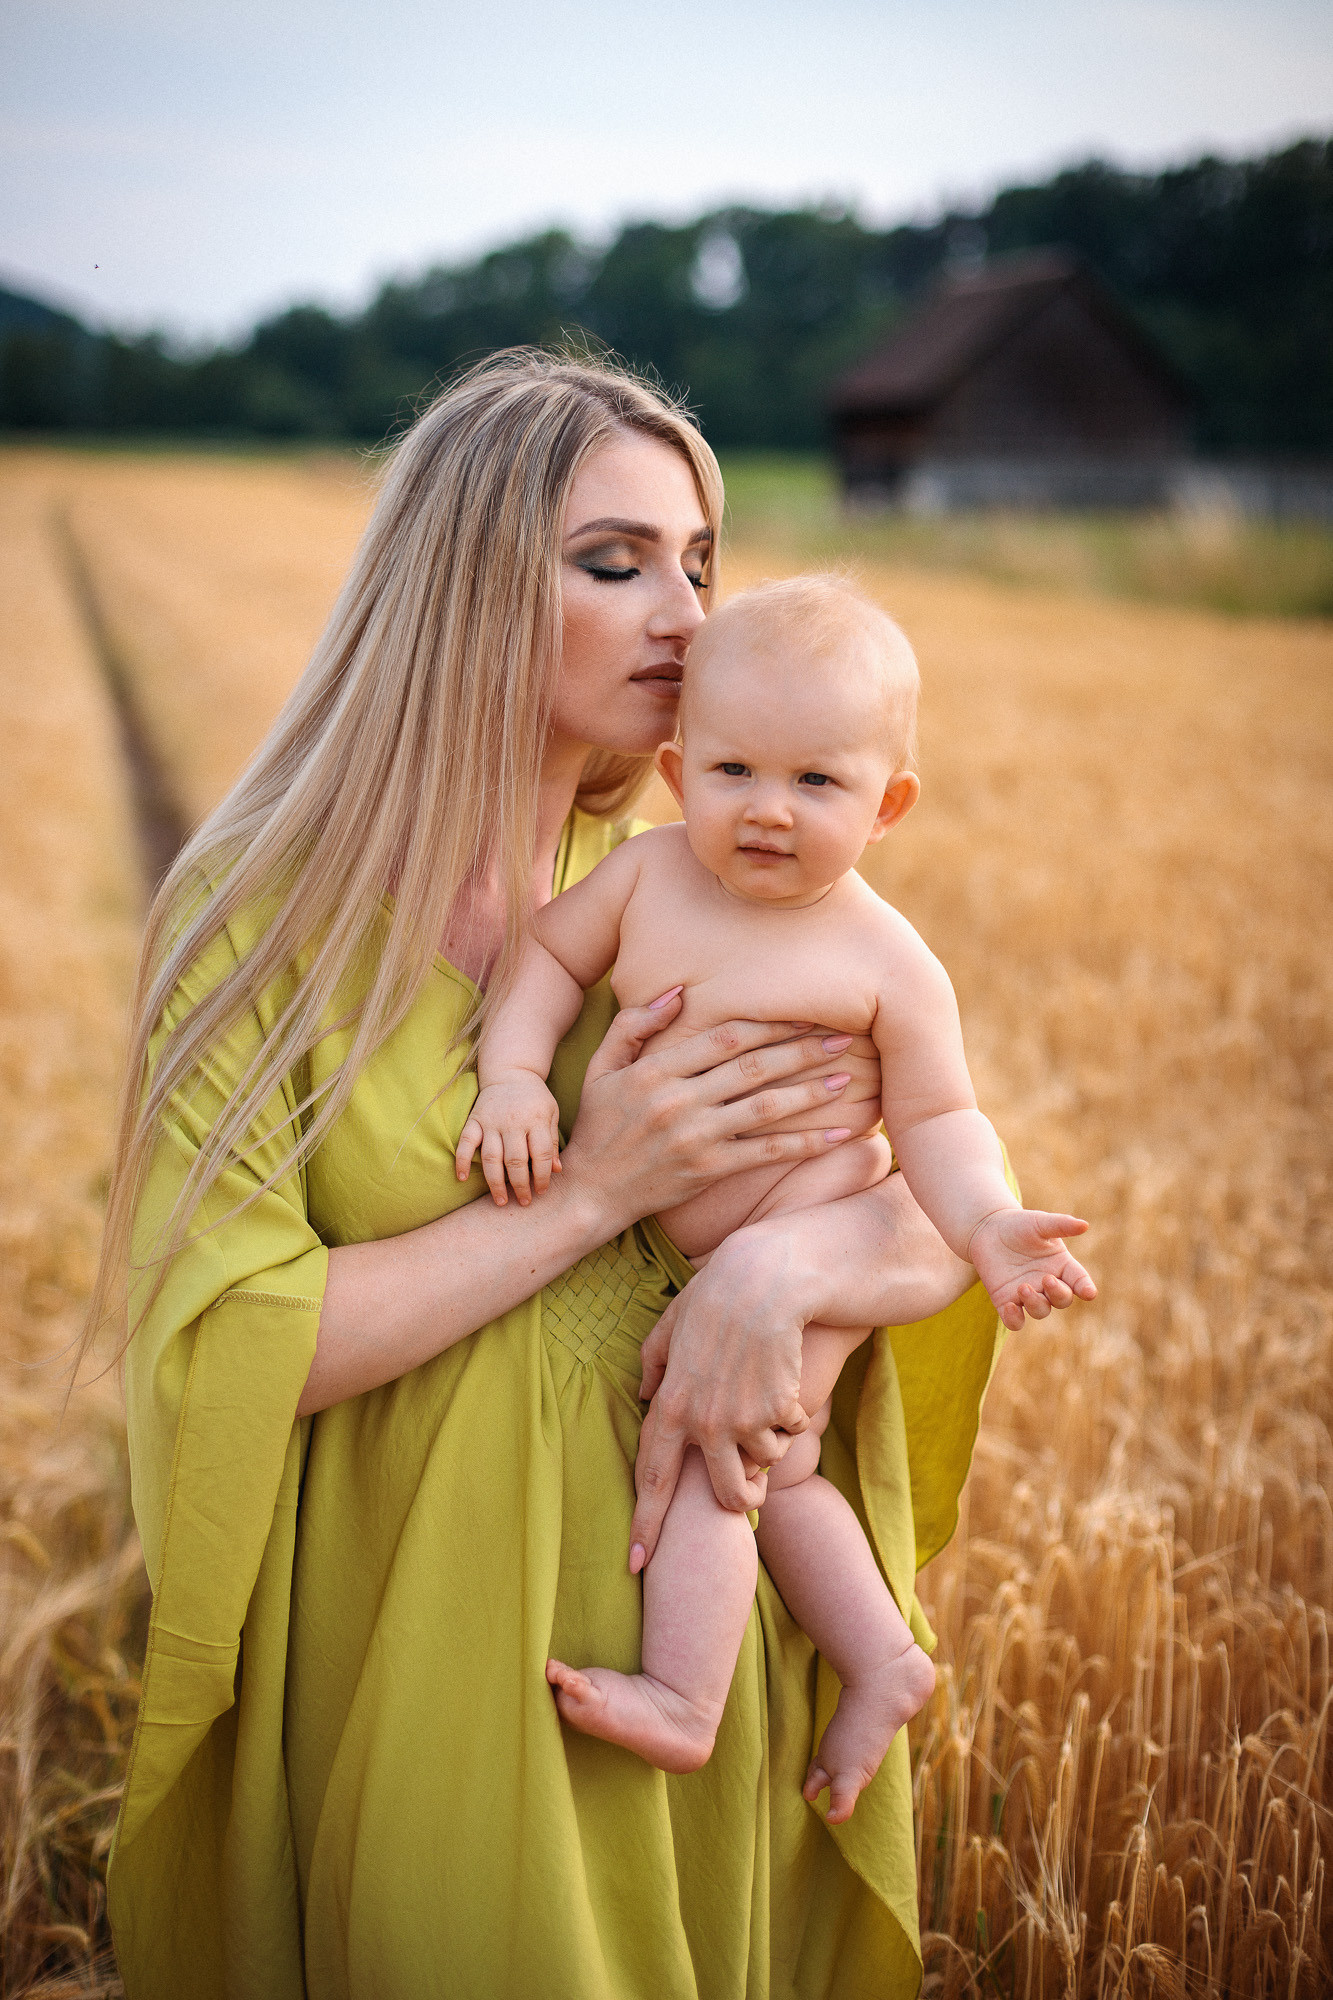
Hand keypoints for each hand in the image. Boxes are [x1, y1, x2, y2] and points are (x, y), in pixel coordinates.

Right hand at [456, 1076, 560, 1206]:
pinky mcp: (475, 1120)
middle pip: (516, 1160)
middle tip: (523, 1202)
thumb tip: (557, 1170)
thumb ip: (552, 1142)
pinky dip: (462, 1160)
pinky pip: (466, 1142)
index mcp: (536, 1119)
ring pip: (492, 1157)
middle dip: (520, 1185)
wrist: (510, 1072)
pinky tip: (462, 1178)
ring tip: (501, 1201)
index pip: (540, 1154)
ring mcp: (492, 1121)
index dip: (542, 1176)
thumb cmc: (535, 1098)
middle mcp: (513, 1122)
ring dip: (495, 1182)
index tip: (541, 1191)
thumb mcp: (551, 1113)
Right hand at [559, 997, 861, 1237]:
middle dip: (801, 1051)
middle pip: (753, 1067)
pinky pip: (765, 1153)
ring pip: (765, 1108)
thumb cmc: (597, 1125)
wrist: (588, 1193)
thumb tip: (678, 991)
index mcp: (654, 1070)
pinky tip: (837, 1135)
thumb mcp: (601, 1066)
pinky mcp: (708, 1170)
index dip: (768, 1024)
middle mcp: (678, 1101)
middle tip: (844, 1039)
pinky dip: (804, 1144)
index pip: (723, 1038)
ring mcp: (695, 1137)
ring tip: (846, 1078)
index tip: (804, 1017)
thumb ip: (634, 1024)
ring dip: (810, 1093)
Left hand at [628, 1226, 811, 1570]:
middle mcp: (704, 1423)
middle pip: (728, 1499)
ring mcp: (743, 1419)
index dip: (646, 1526)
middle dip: (743, 1503)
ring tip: (766, 1415)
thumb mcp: (669, 1327)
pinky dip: (789, 1421)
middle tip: (750, 1492)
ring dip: (768, 1452)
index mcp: (670, 1407)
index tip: (638, 1565)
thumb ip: (653, 1366)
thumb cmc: (713, 1298)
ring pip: (763, 1468)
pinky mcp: (777, 1409)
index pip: (653, 1481)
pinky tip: (783, 1387)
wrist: (763, 1280)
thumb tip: (642, 1396)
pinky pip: (788, 1436)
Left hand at [967, 1208, 1095, 1331]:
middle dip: (1058, 1294)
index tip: (1088, 1292)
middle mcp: (1047, 1284)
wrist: (987, 1229)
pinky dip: (1014, 1320)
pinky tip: (1010, 1307)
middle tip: (1047, 1279)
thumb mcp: (1040, 1223)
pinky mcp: (1006, 1302)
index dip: (1085, 1288)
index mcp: (1062, 1266)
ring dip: (1036, 1304)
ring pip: (1040, 1311)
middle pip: (1062, 1299)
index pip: (1079, 1281)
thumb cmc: (1018, 1225)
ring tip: (1023, 1287)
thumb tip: (1084, 1225)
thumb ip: (1061, 1225)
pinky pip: (1015, 1321)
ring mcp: (1028, 1295)